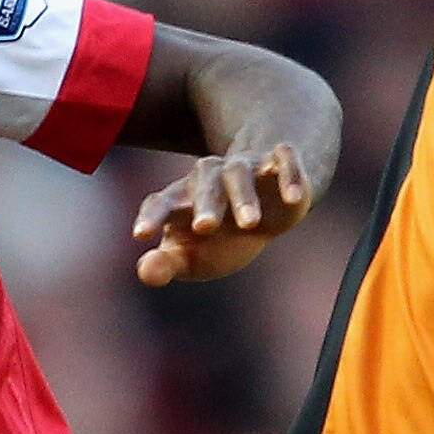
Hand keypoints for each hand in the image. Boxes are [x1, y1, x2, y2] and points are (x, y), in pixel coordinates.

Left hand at [134, 143, 311, 284]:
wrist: (265, 208)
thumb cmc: (220, 237)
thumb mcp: (191, 256)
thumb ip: (166, 265)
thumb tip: (145, 272)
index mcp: (182, 199)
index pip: (160, 203)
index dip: (151, 217)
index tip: (141, 235)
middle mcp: (211, 177)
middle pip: (204, 184)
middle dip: (205, 205)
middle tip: (205, 228)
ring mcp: (246, 167)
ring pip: (239, 172)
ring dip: (243, 196)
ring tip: (250, 224)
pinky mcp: (280, 163)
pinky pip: (284, 160)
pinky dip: (288, 175)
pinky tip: (293, 199)